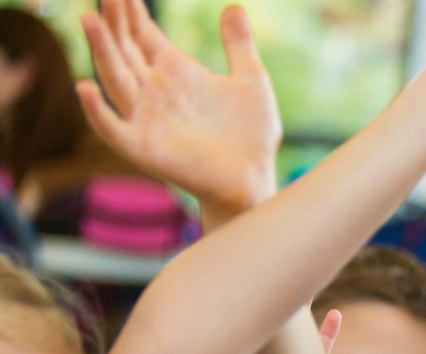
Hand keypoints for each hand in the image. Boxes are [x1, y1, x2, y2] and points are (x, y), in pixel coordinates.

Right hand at [76, 0, 279, 214]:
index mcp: (174, 72)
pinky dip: (96, 110)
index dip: (132, 12)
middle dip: (114, 22)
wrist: (255, 178)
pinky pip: (111, 127)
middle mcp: (153, 91)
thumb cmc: (250, 134)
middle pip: (124, 50)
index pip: (142, 35)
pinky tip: (84, 87)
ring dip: (101, 50)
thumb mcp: (251, 80)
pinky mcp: (143, 146)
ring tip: (89, 20)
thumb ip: (238, 45)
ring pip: (114, 79)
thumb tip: (234, 6)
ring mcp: (145, 117)